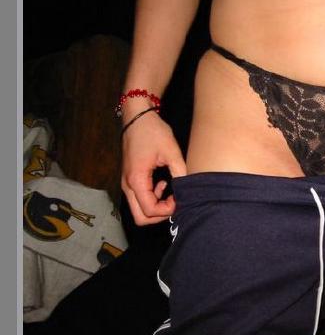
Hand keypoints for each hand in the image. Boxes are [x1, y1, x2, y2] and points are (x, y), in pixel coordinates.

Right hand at [121, 109, 186, 225]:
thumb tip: (188, 189)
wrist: (137, 117)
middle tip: (175, 202)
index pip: (149, 211)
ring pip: (139, 210)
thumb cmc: (152, 131)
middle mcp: (127, 185)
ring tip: (171, 193)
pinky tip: (163, 184)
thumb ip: (180, 172)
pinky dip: (152, 198)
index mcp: (136, 180)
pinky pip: (139, 199)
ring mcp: (127, 183)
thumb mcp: (171, 151)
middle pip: (140, 217)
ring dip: (156, 207)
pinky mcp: (130, 179)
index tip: (180, 197)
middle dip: (160, 215)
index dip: (168, 210)